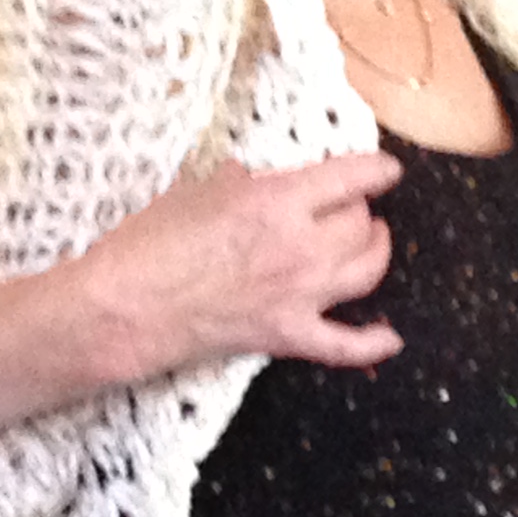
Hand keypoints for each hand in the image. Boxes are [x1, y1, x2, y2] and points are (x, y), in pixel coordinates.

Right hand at [76, 151, 405, 379]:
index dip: (376, 171)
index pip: (351, 178)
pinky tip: (392, 338)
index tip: (387, 170)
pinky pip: (345, 346)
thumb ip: (238, 182)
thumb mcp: (195, 190)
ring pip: (366, 273)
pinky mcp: (286, 336)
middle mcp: (300, 247)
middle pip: (360, 225)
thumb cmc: (149, 243)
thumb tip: (252, 178)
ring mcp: (298, 296)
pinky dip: (374, 343)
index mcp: (278, 201)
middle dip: (362, 211)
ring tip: (373, 243)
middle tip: (354, 208)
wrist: (125, 308)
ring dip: (376, 253)